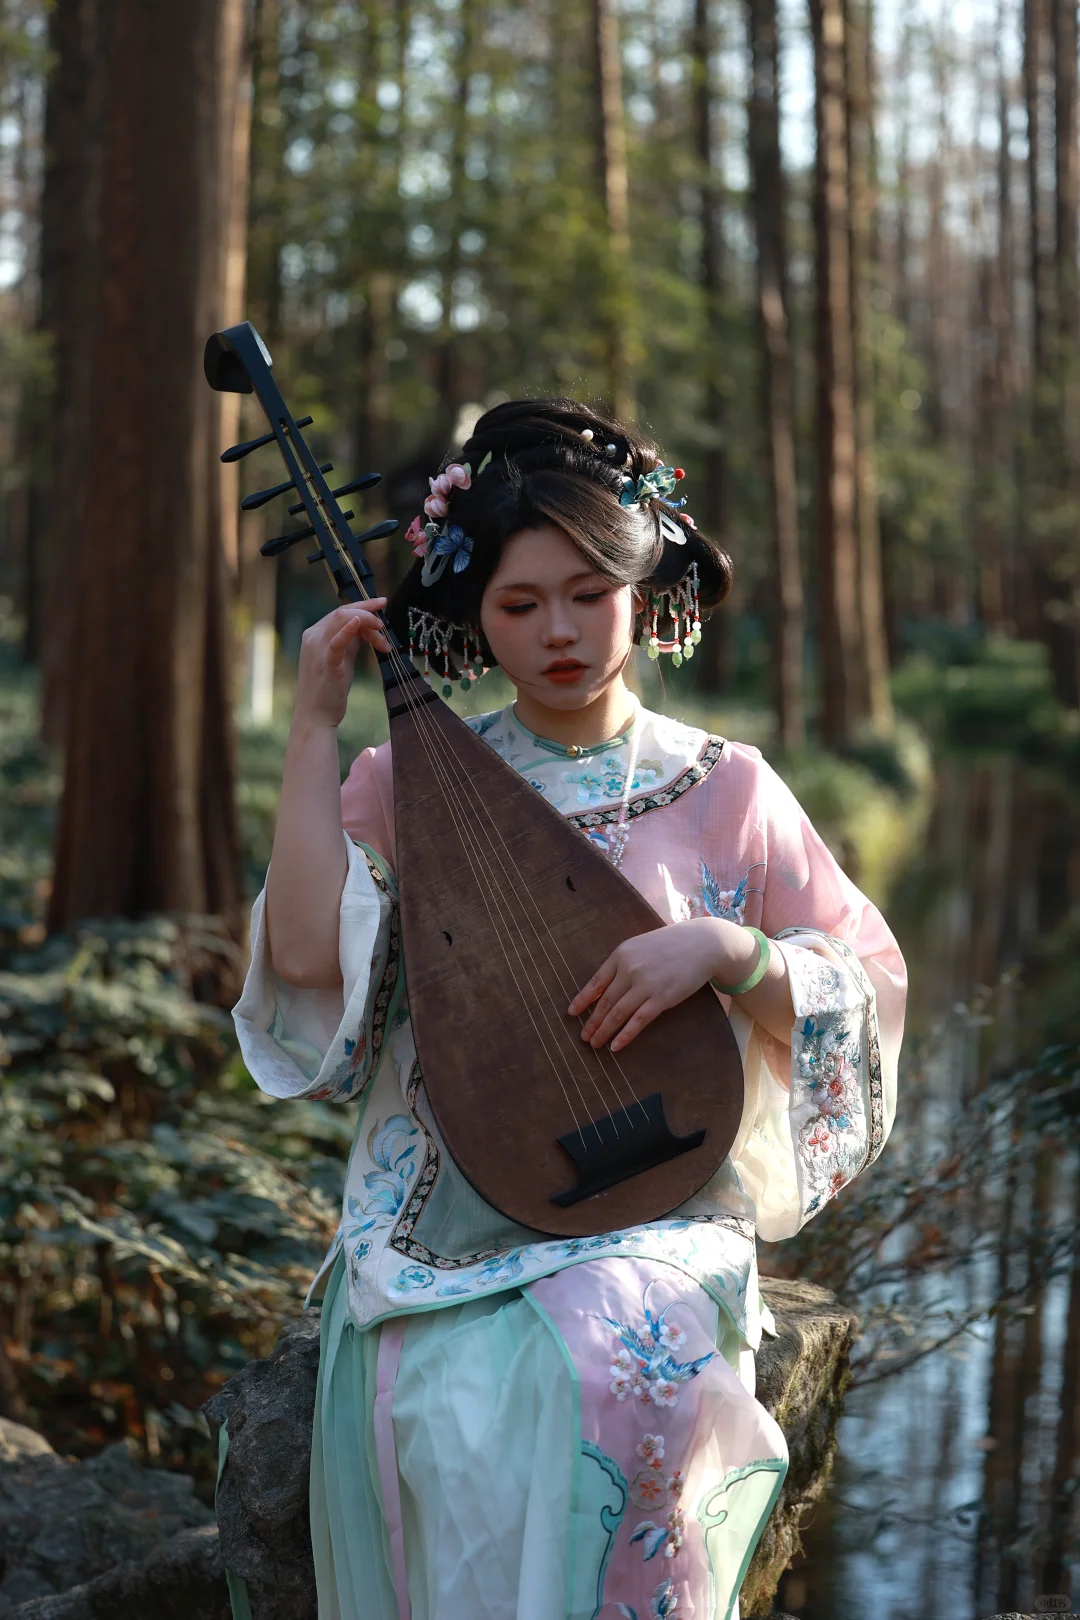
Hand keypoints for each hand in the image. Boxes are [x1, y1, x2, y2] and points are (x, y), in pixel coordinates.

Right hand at [294, 601, 388, 727]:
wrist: (315, 715)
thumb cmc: (329, 688)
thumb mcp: (341, 658)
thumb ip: (350, 642)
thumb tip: (366, 628)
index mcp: (315, 634)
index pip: (340, 612)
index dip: (362, 605)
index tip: (381, 603)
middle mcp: (313, 637)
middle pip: (342, 612)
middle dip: (367, 611)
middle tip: (385, 617)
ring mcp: (318, 650)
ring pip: (341, 620)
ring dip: (366, 621)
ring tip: (381, 631)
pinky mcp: (327, 665)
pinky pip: (337, 643)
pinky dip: (348, 630)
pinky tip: (360, 622)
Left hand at [568, 917, 753, 1052]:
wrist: (704, 943)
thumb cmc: (672, 944)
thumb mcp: (641, 946)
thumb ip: (624, 963)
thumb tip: (606, 986)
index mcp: (621, 954)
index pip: (596, 982)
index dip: (582, 1000)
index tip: (572, 1013)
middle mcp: (630, 969)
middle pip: (604, 1001)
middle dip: (591, 1022)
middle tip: (583, 1037)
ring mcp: (646, 984)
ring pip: (617, 1013)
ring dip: (604, 1031)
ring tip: (595, 1044)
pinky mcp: (662, 998)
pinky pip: (638, 1021)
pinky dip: (625, 1036)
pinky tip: (615, 1046)